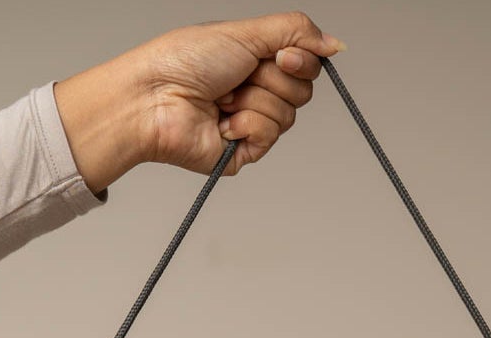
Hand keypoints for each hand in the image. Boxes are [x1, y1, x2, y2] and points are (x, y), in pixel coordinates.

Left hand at [54, 12, 343, 191]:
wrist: (155, 97)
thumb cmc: (185, 61)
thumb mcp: (247, 32)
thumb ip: (296, 32)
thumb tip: (335, 45)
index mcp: (257, 60)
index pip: (305, 64)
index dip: (301, 60)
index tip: (279, 56)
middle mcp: (256, 90)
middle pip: (302, 91)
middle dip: (273, 80)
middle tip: (241, 76)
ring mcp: (250, 123)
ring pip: (287, 115)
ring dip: (255, 101)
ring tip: (224, 98)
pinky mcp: (243, 152)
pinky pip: (269, 137)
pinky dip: (247, 124)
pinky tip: (223, 121)